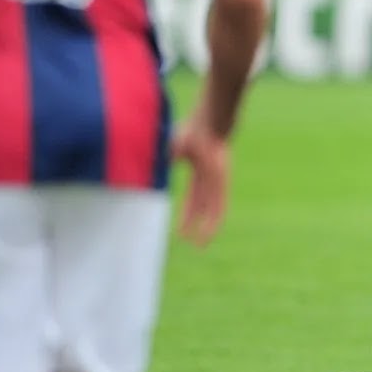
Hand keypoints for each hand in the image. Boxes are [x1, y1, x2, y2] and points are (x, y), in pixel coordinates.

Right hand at [171, 116, 231, 247]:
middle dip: (196, 224)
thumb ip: (166, 158)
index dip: (187, 214)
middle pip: (203, 207)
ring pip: (213, 209)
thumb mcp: (174, 146)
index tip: (181, 228)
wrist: (210, 125)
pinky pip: (219, 204)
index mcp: (199, 172)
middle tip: (191, 241)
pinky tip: (211, 231)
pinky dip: (215, 219)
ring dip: (207, 228)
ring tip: (201, 246)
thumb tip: (149, 167)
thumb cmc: (192, 131)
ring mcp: (217, 181)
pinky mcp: (221, 182)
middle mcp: (210, 180)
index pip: (193, 199)